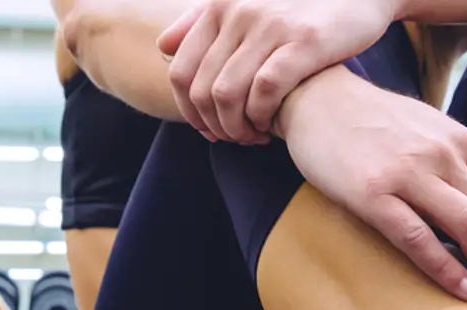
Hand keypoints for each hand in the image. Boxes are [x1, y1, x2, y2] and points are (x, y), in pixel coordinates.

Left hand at [157, 0, 399, 143]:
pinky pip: (263, 92)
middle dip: (213, 127)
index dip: (189, 112)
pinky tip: (270, 126)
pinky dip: (261, 117)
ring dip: (235, 128)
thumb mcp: (247, 6)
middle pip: (200, 90)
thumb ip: (201, 22)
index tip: (209, 130)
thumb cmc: (299, 9)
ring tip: (252, 137)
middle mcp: (239, 11)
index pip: (179, 73)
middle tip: (233, 139)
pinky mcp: (303, 41)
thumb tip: (162, 47)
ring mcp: (270, 25)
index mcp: (219, 6)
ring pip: (226, 95)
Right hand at [278, 67, 466, 309]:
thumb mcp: (422, 131)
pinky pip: (419, 238)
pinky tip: (464, 291)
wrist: (316, 97)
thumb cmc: (366, 122)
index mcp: (459, 142)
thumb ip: (448, 162)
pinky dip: (447, 268)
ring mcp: (409, 173)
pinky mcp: (373, 193)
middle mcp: (443, 155)